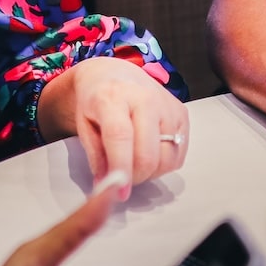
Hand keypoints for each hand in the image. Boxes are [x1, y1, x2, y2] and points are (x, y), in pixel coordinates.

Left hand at [36, 57, 189, 191]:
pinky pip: (178, 154)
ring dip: (150, 172)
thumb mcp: (83, 125)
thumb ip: (95, 157)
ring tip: (133, 161)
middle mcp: (145, 97)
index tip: (118, 191)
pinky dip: (164, 164)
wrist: (113, 74)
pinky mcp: (182, 113)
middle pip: (148, 154)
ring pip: (166, 158)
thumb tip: (107, 187)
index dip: (121, 169)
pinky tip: (149, 153)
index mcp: (113, 96)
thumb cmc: (96, 100)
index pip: (121, 136)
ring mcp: (167, 105)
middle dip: (135, 177)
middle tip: (122, 178)